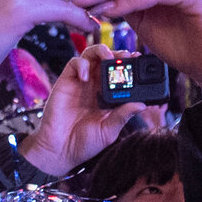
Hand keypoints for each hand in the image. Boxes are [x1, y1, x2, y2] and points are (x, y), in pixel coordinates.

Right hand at [20, 43, 134, 176]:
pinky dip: (81, 65)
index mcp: (108, 97)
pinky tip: (86, 77)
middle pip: (107, 60)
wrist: (60, 150)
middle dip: (118, 54)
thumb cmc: (84, 143)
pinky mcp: (66, 81)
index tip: (139, 61)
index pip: (120, 75)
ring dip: (101, 51)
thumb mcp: (109, 131)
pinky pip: (74, 63)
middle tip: (128, 56)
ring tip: (109, 57)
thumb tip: (142, 105)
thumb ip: (122, 116)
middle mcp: (95, 86)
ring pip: (91, 56)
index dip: (129, 66)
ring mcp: (81, 82)